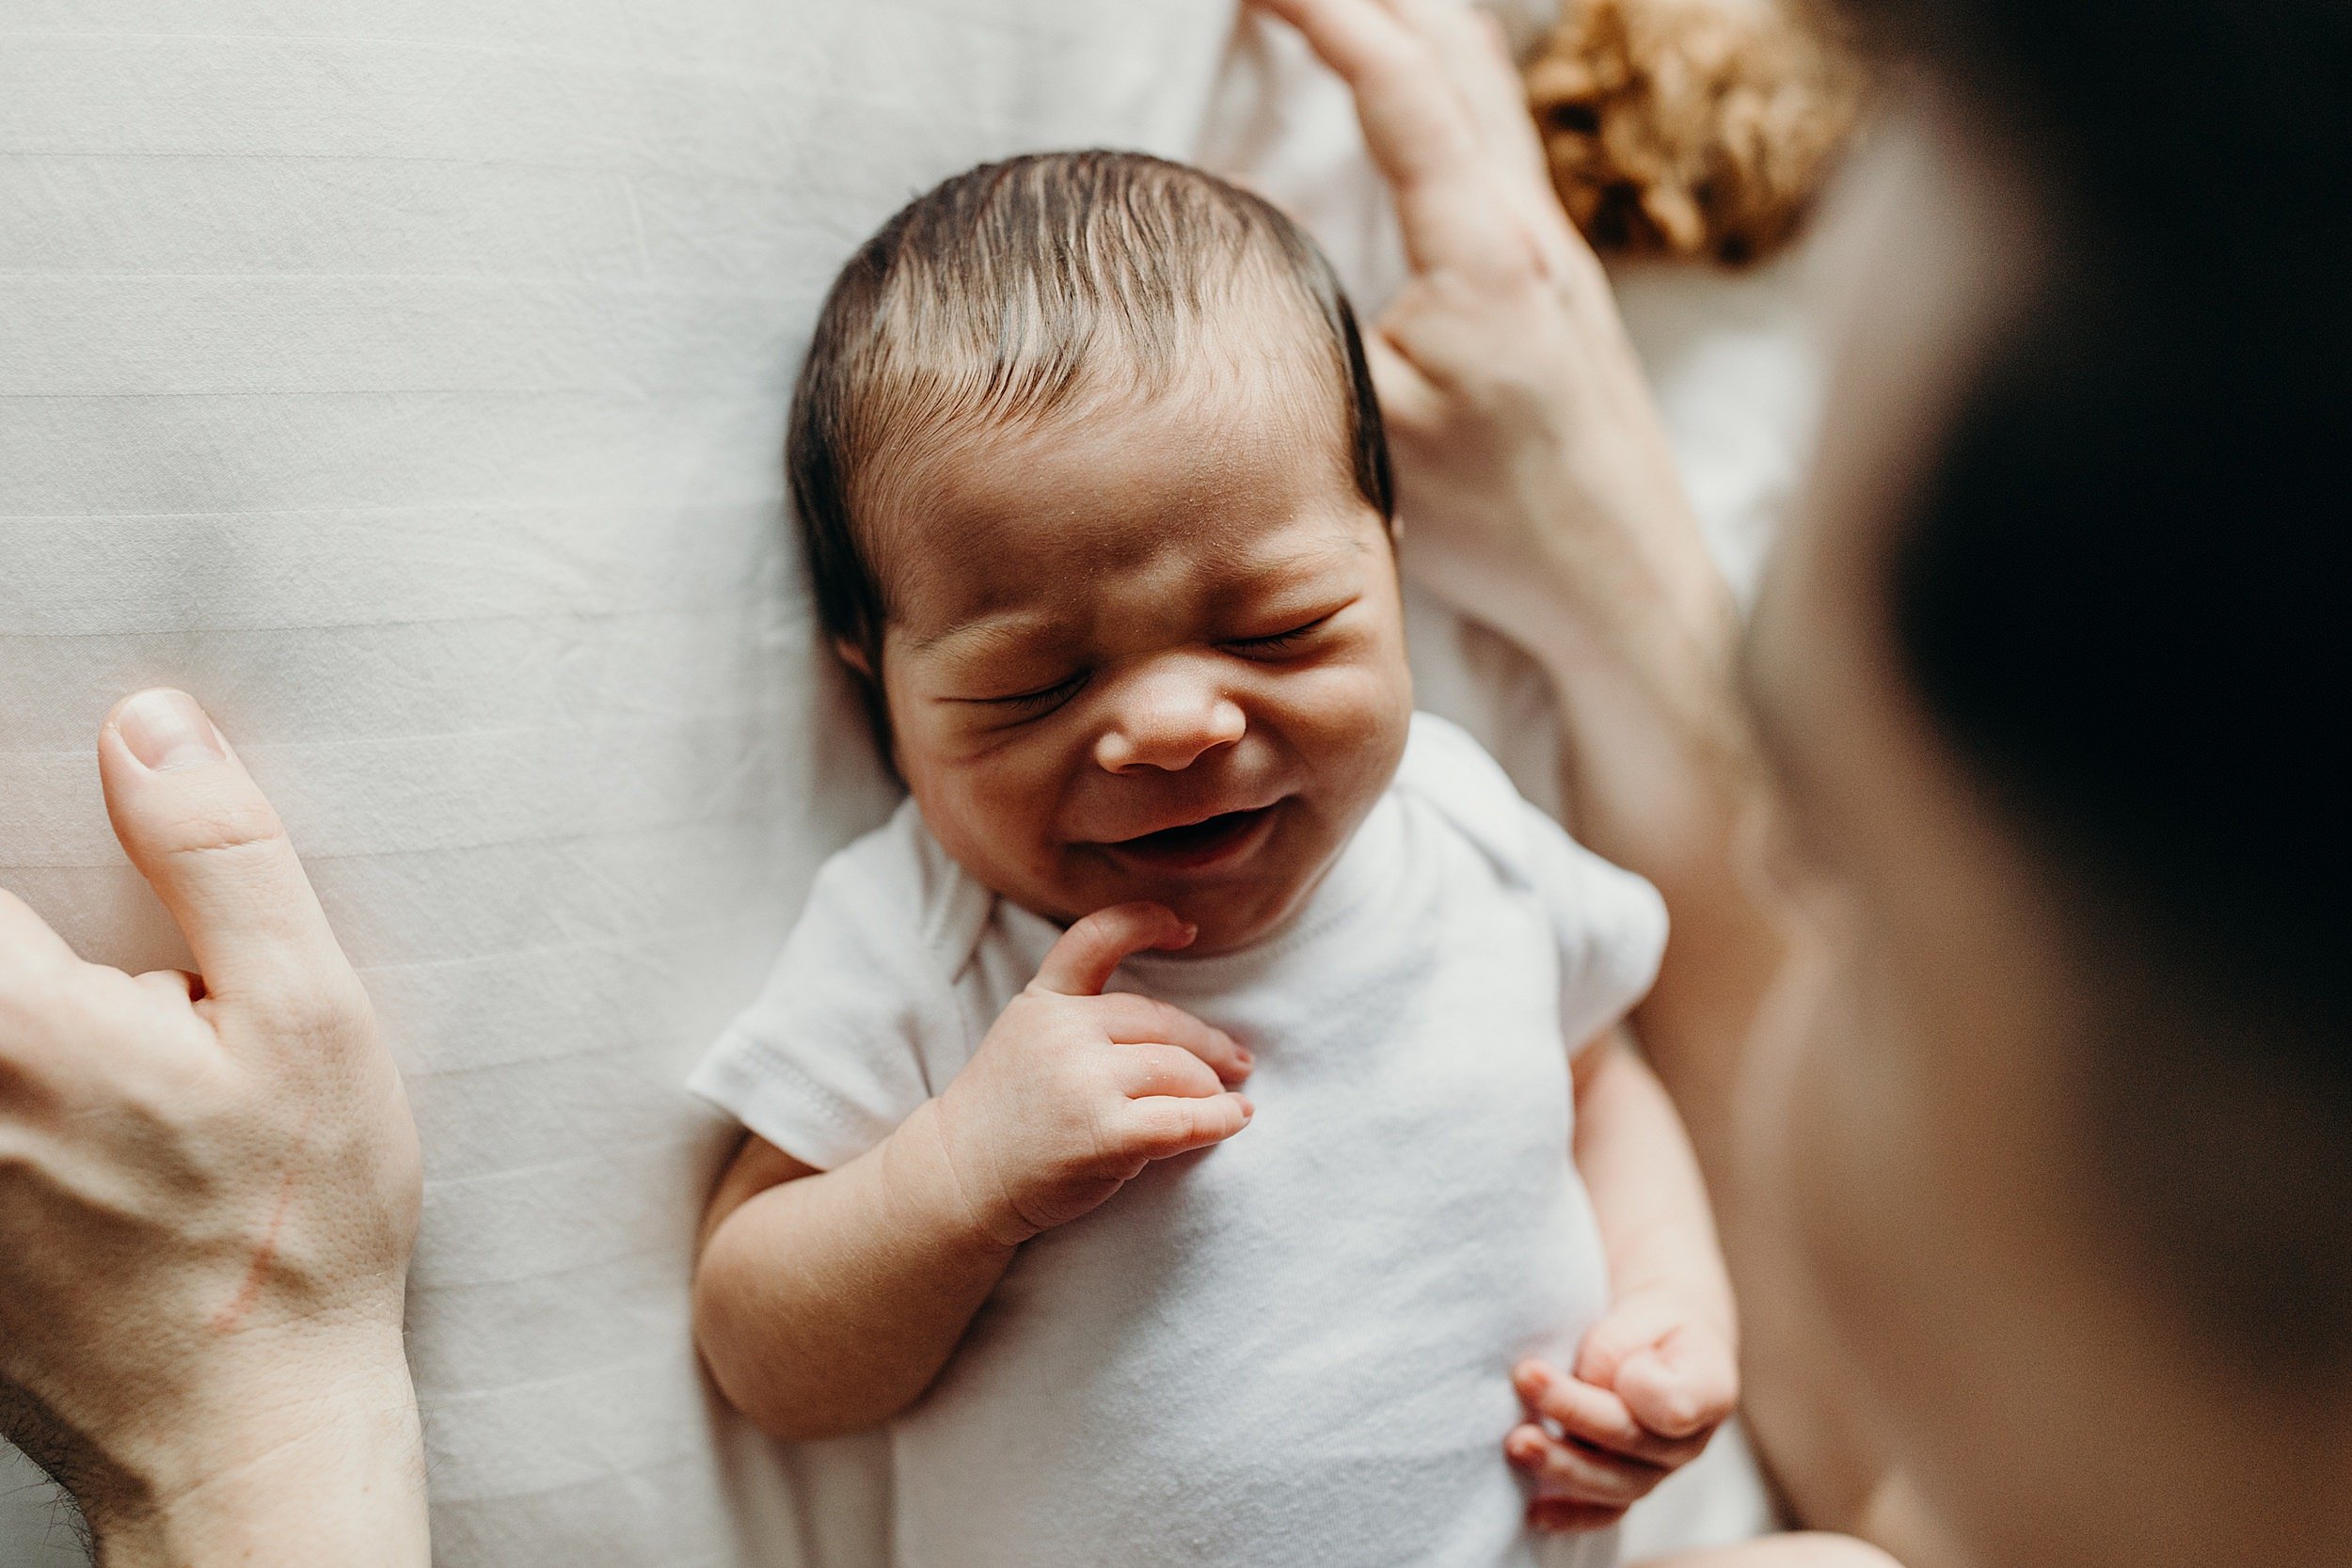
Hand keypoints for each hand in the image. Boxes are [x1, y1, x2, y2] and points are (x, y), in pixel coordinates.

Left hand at [0, 690, 425, 1565]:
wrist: (242, 1431)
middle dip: (42, 957)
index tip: (107, 942)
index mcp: (11, 1019)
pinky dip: (19, 1108)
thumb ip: (221, 857)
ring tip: (116, 1086)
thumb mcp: (309, 1021)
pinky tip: (80, 1142)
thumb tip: (150, 733)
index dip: (25, 847)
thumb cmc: (291, 1240)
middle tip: (129, 1015)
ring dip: (36, 1024)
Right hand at [926, 903, 1254, 1246]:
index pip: (1097, 939)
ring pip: (1180, 1071)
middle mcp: (1063, 1031)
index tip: (1185, 929)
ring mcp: (1082, 1081)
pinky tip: (1235, 1119)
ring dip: (1211, 1089)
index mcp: (1044, 1000)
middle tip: (1237, 1061)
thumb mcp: (1027, 1038)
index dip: (1145, 923)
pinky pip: (1184, 1120)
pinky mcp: (1103, 1133)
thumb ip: (1082, 1019)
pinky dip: (1219, 1120)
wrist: (959, 1180)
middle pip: (1163, 1023)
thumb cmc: (1007, 1116)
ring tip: (1226, 1101)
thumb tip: (1186, 1033)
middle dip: (1208, 1045)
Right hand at [1252, 0, 1730, 667]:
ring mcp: (1556, 246)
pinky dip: (1439, 89)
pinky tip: (1408, 99)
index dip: (1323, 12)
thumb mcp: (1374, 431)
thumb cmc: (1502, 527)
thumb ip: (1314, 325)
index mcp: (1486, 252)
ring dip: (1413, 26)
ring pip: (1484, 89)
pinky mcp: (1558, 279)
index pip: (1400, 84)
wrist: (1619, 584)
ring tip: (1337, 8)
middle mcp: (1534, 226)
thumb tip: (1247, 241)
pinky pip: (1494, 140)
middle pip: (1457, 50)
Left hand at [1507, 1290, 1738, 1532]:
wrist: (1663, 1338)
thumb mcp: (1648, 1304)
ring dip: (1563, 1464)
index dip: (1639, 1383)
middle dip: (1575, 1412)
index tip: (1617, 1357)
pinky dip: (1571, 1515)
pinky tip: (1535, 1513)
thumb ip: (1621, 1342)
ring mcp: (1658, 1469)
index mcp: (1708, 1388)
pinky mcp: (1626, 1484)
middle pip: (1633, 1440)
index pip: (1677, 1402)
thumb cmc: (1653, 1317)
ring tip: (1518, 1443)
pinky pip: (1604, 1511)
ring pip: (1616, 1484)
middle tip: (1526, 1378)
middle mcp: (1689, 1441)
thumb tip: (1593, 1380)